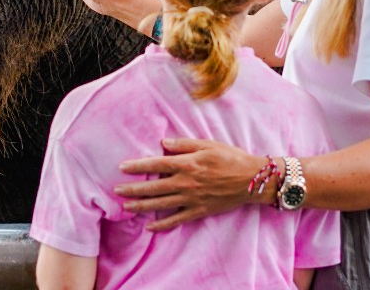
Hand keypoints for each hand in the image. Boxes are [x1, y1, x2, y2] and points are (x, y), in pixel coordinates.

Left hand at [114, 138, 264, 231]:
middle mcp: (186, 183)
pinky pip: (177, 220)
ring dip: (142, 206)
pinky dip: (162, 225)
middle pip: (154, 187)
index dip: (137, 166)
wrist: (252, 179)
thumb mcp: (208, 144)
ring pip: (161, 205)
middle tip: (117, 190)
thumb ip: (184, 144)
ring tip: (126, 206)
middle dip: (133, 189)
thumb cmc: (230, 158)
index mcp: (187, 164)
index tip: (122, 168)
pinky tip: (150, 226)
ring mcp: (192, 199)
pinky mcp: (199, 211)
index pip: (156, 165)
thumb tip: (163, 143)